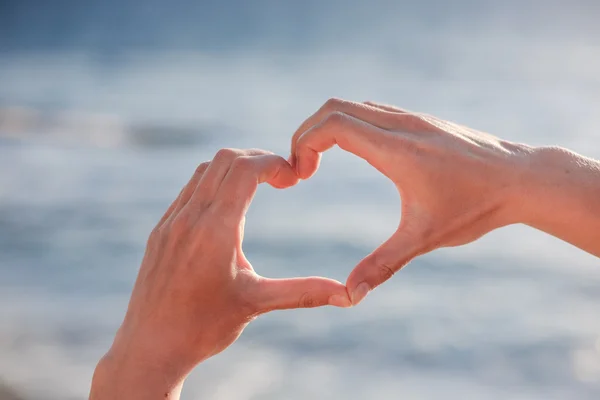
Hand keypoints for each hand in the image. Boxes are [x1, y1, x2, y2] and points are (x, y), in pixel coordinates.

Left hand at [90, 148, 350, 399]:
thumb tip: (347, 295)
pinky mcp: (160, 231)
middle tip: (281, 178)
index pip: (245, 169)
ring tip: (259, 187)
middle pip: (225, 159)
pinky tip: (229, 205)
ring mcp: (171, 222)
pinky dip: (214, 183)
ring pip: (205, 170)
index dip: (274, 163)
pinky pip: (189, 189)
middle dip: (258, 159)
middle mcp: (190, 218)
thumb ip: (303, 292)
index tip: (294, 177)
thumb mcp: (257, 303)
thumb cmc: (204, 328)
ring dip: (235, 168)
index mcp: (215, 230)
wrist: (149, 348)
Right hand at [290, 99, 533, 304]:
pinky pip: (372, 110)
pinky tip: (354, 155)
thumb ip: (382, 265)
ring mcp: (413, 117)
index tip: (302, 175)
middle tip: (302, 169)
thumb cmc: (476, 207)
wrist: (522, 179)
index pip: (333, 124)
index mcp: (396, 148)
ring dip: (328, 128)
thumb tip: (350, 295)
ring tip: (319, 163)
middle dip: (307, 133)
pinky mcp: (421, 120)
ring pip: (354, 106)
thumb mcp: (424, 239)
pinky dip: (349, 125)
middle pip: (335, 107)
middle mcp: (401, 124)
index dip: (304, 143)